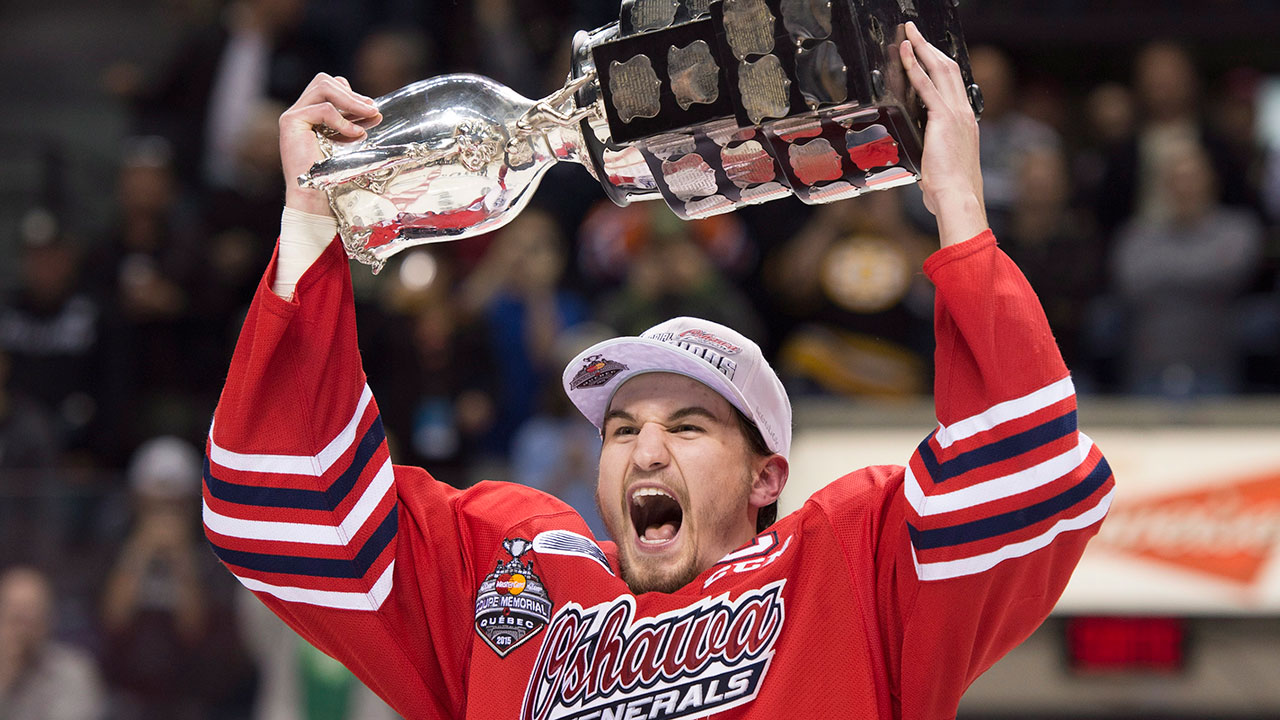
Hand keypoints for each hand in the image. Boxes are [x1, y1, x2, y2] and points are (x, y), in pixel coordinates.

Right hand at [279, 73, 381, 214]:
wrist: (314, 199)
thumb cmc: (331, 178)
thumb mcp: (346, 144)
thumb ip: (352, 125)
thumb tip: (373, 109)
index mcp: (309, 116)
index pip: (329, 88)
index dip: (351, 95)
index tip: (372, 111)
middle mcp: (298, 113)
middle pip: (324, 81)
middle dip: (353, 94)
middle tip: (373, 111)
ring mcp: (292, 116)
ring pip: (323, 87)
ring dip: (351, 101)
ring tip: (369, 116)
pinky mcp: (291, 122)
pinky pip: (323, 108)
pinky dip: (342, 119)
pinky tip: (355, 134)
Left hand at [899, 22, 987, 246]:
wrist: (958, 197)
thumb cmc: (949, 191)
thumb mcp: (939, 168)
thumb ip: (931, 157)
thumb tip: (922, 164)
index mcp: (964, 123)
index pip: (954, 85)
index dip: (940, 65)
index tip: (928, 53)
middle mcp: (964, 113)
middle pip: (949, 69)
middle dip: (931, 48)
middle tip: (916, 32)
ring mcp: (956, 113)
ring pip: (941, 70)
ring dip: (924, 48)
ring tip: (910, 32)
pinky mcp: (943, 118)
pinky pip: (927, 86)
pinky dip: (915, 66)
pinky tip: (906, 53)